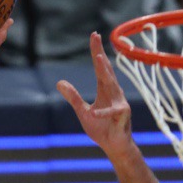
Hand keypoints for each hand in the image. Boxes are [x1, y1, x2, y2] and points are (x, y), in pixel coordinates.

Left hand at [56, 32, 135, 159]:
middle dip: (100, 54)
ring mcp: (120, 104)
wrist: (115, 147)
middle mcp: (114, 93)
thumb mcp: (83, 111)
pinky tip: (94, 113)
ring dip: (105, 72)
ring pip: (112, 85)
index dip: (96, 51)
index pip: (100, 68)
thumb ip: (73, 97)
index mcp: (105, 90)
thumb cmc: (102, 129)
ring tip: (98, 59)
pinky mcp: (122, 117)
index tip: (94, 35)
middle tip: (96, 38)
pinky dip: (103, 113)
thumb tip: (59, 83)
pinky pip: (111, 113)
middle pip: (106, 70)